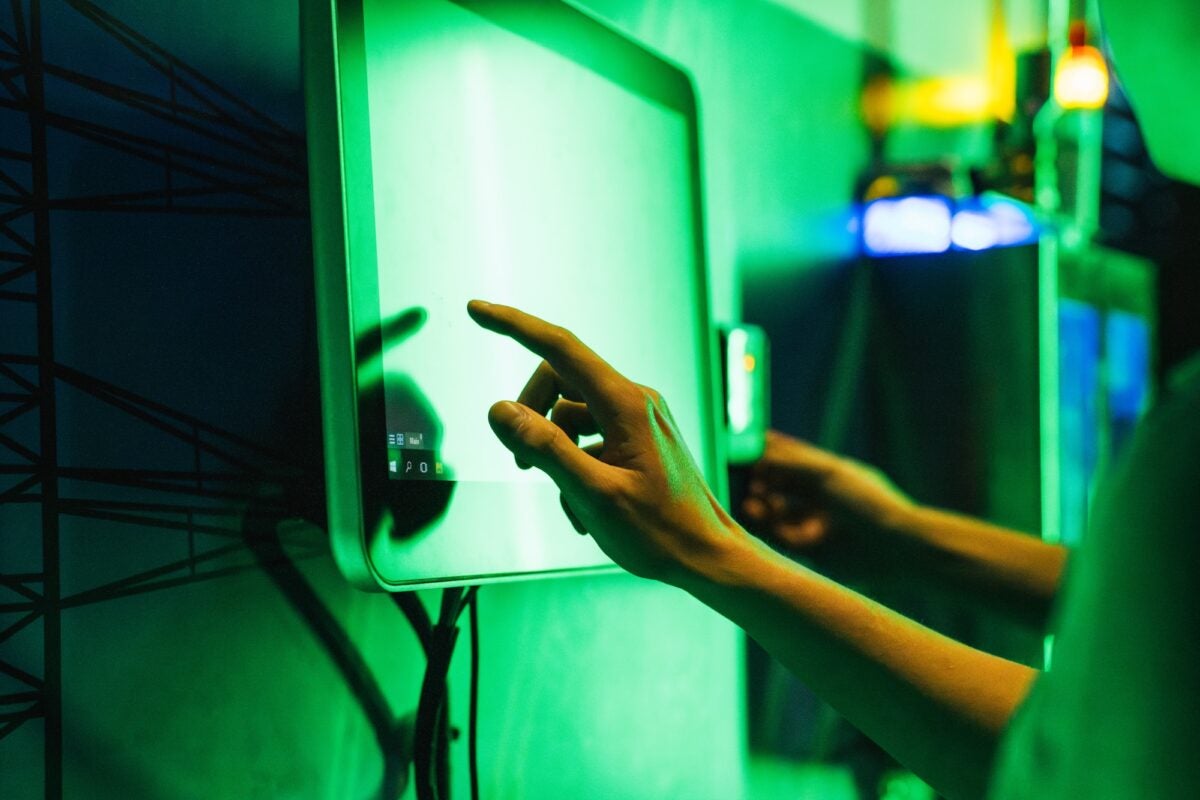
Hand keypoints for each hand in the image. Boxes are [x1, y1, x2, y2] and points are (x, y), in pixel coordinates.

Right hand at [467, 300, 748, 584]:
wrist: (708, 557)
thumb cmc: (661, 532)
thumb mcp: (593, 494)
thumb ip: (544, 449)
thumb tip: (500, 410)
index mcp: (626, 404)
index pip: (559, 348)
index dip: (514, 325)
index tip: (477, 311)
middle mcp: (635, 401)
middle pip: (560, 382)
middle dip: (531, 417)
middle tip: (519, 464)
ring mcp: (639, 419)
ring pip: (572, 416)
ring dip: (555, 455)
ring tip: (568, 505)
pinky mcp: (640, 439)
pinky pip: (591, 437)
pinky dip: (576, 466)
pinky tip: (585, 510)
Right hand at [742, 431, 912, 562]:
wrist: (897, 547)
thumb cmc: (869, 501)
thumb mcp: (829, 473)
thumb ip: (793, 460)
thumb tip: (760, 448)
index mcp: (829, 475)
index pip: (792, 460)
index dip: (769, 454)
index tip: (744, 448)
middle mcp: (821, 499)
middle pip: (782, 486)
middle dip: (762, 481)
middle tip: (743, 477)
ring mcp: (816, 524)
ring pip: (780, 512)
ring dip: (763, 504)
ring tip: (750, 499)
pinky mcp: (812, 550)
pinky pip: (782, 536)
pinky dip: (769, 525)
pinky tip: (758, 516)